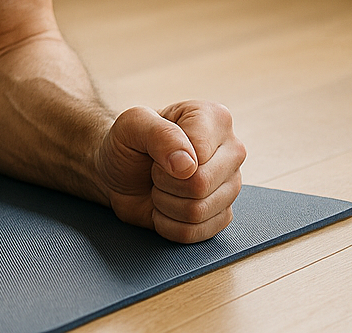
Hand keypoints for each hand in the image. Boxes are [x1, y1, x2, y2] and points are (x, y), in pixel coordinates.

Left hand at [94, 101, 245, 242]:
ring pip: (198, 211)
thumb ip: (158, 134)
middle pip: (201, 185)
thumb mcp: (131, 125)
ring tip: (159, 186)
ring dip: (164, 203)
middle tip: (154, 170)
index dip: (165, 158)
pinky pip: (196, 233)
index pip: (200, 153)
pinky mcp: (223, 214)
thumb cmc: (127, 143)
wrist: (119, 172)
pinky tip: (164, 206)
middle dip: (163, 182)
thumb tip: (188, 165)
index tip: (153, 150)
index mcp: (215, 119)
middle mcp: (232, 150)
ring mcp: (231, 185)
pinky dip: (168, 224)